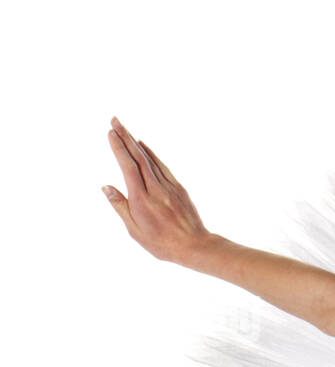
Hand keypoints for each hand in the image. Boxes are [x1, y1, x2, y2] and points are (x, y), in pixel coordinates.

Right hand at [103, 116, 212, 263]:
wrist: (195, 246)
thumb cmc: (162, 243)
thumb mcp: (135, 230)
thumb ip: (120, 206)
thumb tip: (106, 187)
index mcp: (142, 199)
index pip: (128, 167)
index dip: (119, 148)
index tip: (111, 133)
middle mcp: (156, 189)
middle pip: (139, 157)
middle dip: (126, 137)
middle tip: (115, 120)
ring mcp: (169, 187)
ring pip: (151, 160)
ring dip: (137, 143)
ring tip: (126, 129)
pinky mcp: (179, 189)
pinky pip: (162, 167)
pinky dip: (152, 154)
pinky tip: (144, 146)